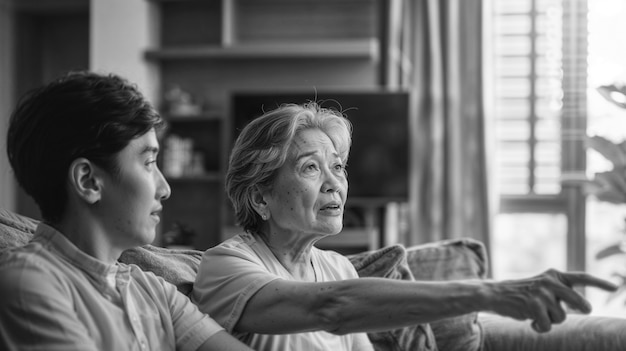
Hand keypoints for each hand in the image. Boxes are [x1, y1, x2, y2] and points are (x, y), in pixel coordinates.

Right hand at [487, 269, 616, 332]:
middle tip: (581, 310)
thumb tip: (584, 306)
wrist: (496, 294)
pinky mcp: (533, 305)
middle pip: (580, 302)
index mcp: (554, 275)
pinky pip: (548, 325)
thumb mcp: (543, 286)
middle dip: (582, 309)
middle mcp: (550, 282)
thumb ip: (561, 291)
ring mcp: (542, 293)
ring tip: (537, 314)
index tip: (615, 288)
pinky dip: (541, 328)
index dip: (600, 283)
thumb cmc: (523, 293)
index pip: (582, 278)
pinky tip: (531, 321)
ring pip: (562, 317)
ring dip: (551, 320)